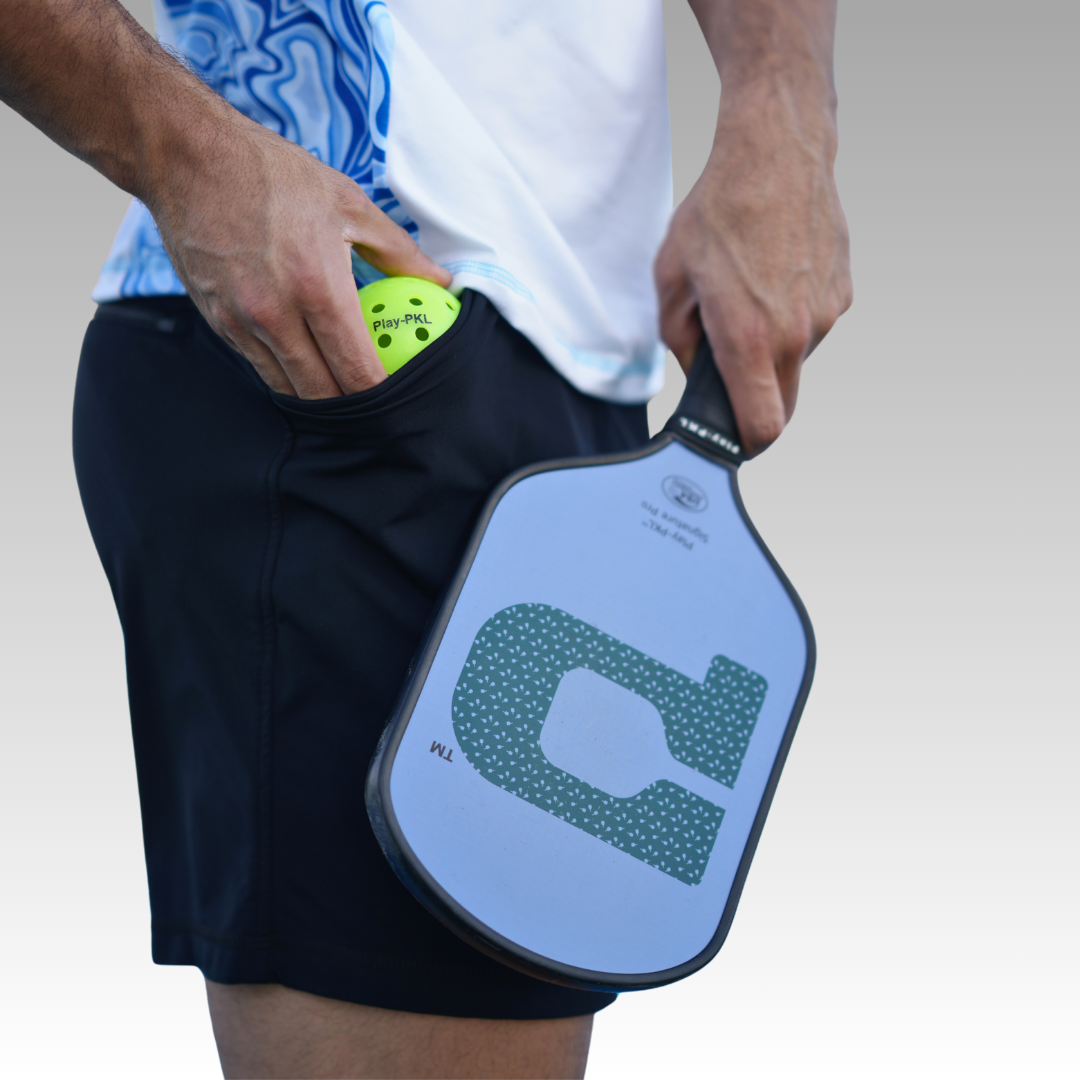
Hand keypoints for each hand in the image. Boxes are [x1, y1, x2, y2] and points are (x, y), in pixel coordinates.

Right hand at [148, 114, 449, 398]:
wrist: (186, 157)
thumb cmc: (272, 174)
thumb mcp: (349, 204)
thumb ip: (400, 252)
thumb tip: (441, 281)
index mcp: (318, 287)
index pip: (357, 371)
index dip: (382, 395)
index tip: (402, 397)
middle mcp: (276, 315)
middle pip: (323, 394)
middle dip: (354, 406)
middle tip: (378, 403)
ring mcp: (241, 323)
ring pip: (289, 389)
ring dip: (319, 396)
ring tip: (345, 389)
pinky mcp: (218, 323)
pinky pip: (260, 368)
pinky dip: (287, 374)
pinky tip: (307, 363)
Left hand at [655, 77, 851, 454]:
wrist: (778, 149)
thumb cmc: (719, 210)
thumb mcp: (671, 279)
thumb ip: (680, 339)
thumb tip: (698, 368)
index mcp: (749, 338)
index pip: (763, 427)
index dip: (745, 444)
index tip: (732, 441)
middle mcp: (797, 334)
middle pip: (784, 404)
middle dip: (757, 402)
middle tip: (729, 373)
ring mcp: (827, 314)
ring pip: (797, 361)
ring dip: (772, 350)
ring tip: (747, 297)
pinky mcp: (843, 292)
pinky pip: (813, 326)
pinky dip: (791, 319)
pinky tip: (773, 278)